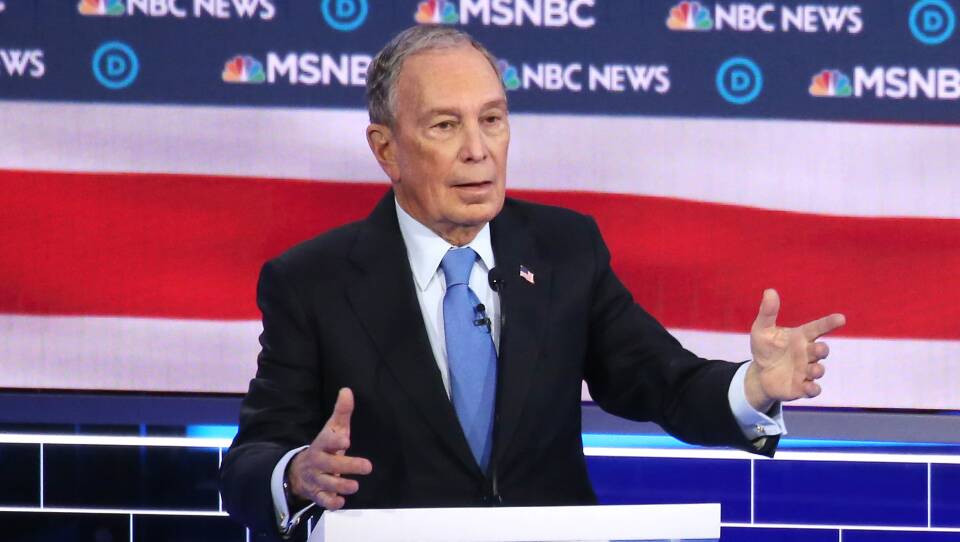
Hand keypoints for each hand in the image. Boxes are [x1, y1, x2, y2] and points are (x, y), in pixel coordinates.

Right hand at [287, 388, 372, 509]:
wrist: (300, 471)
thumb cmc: (325, 447)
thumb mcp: (332, 429)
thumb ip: (341, 412)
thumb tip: (347, 390)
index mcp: (321, 445)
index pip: (326, 441)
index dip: (335, 441)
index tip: (346, 440)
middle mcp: (317, 462)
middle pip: (330, 464)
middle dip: (347, 466)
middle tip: (367, 466)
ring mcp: (316, 479)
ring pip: (327, 484)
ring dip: (341, 486)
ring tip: (355, 486)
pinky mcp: (317, 494)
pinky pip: (322, 501)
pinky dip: (331, 503)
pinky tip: (340, 502)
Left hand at [745, 289, 845, 411]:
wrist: (760, 374)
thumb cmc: (766, 348)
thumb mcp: (762, 330)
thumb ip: (768, 312)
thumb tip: (769, 291)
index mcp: (800, 337)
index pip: (818, 328)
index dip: (829, 323)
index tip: (841, 318)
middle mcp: (807, 353)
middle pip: (820, 350)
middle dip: (822, 350)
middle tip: (819, 349)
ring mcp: (806, 371)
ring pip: (818, 370)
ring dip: (818, 370)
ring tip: (814, 369)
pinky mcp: (801, 387)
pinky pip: (812, 390)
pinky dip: (813, 390)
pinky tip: (811, 388)